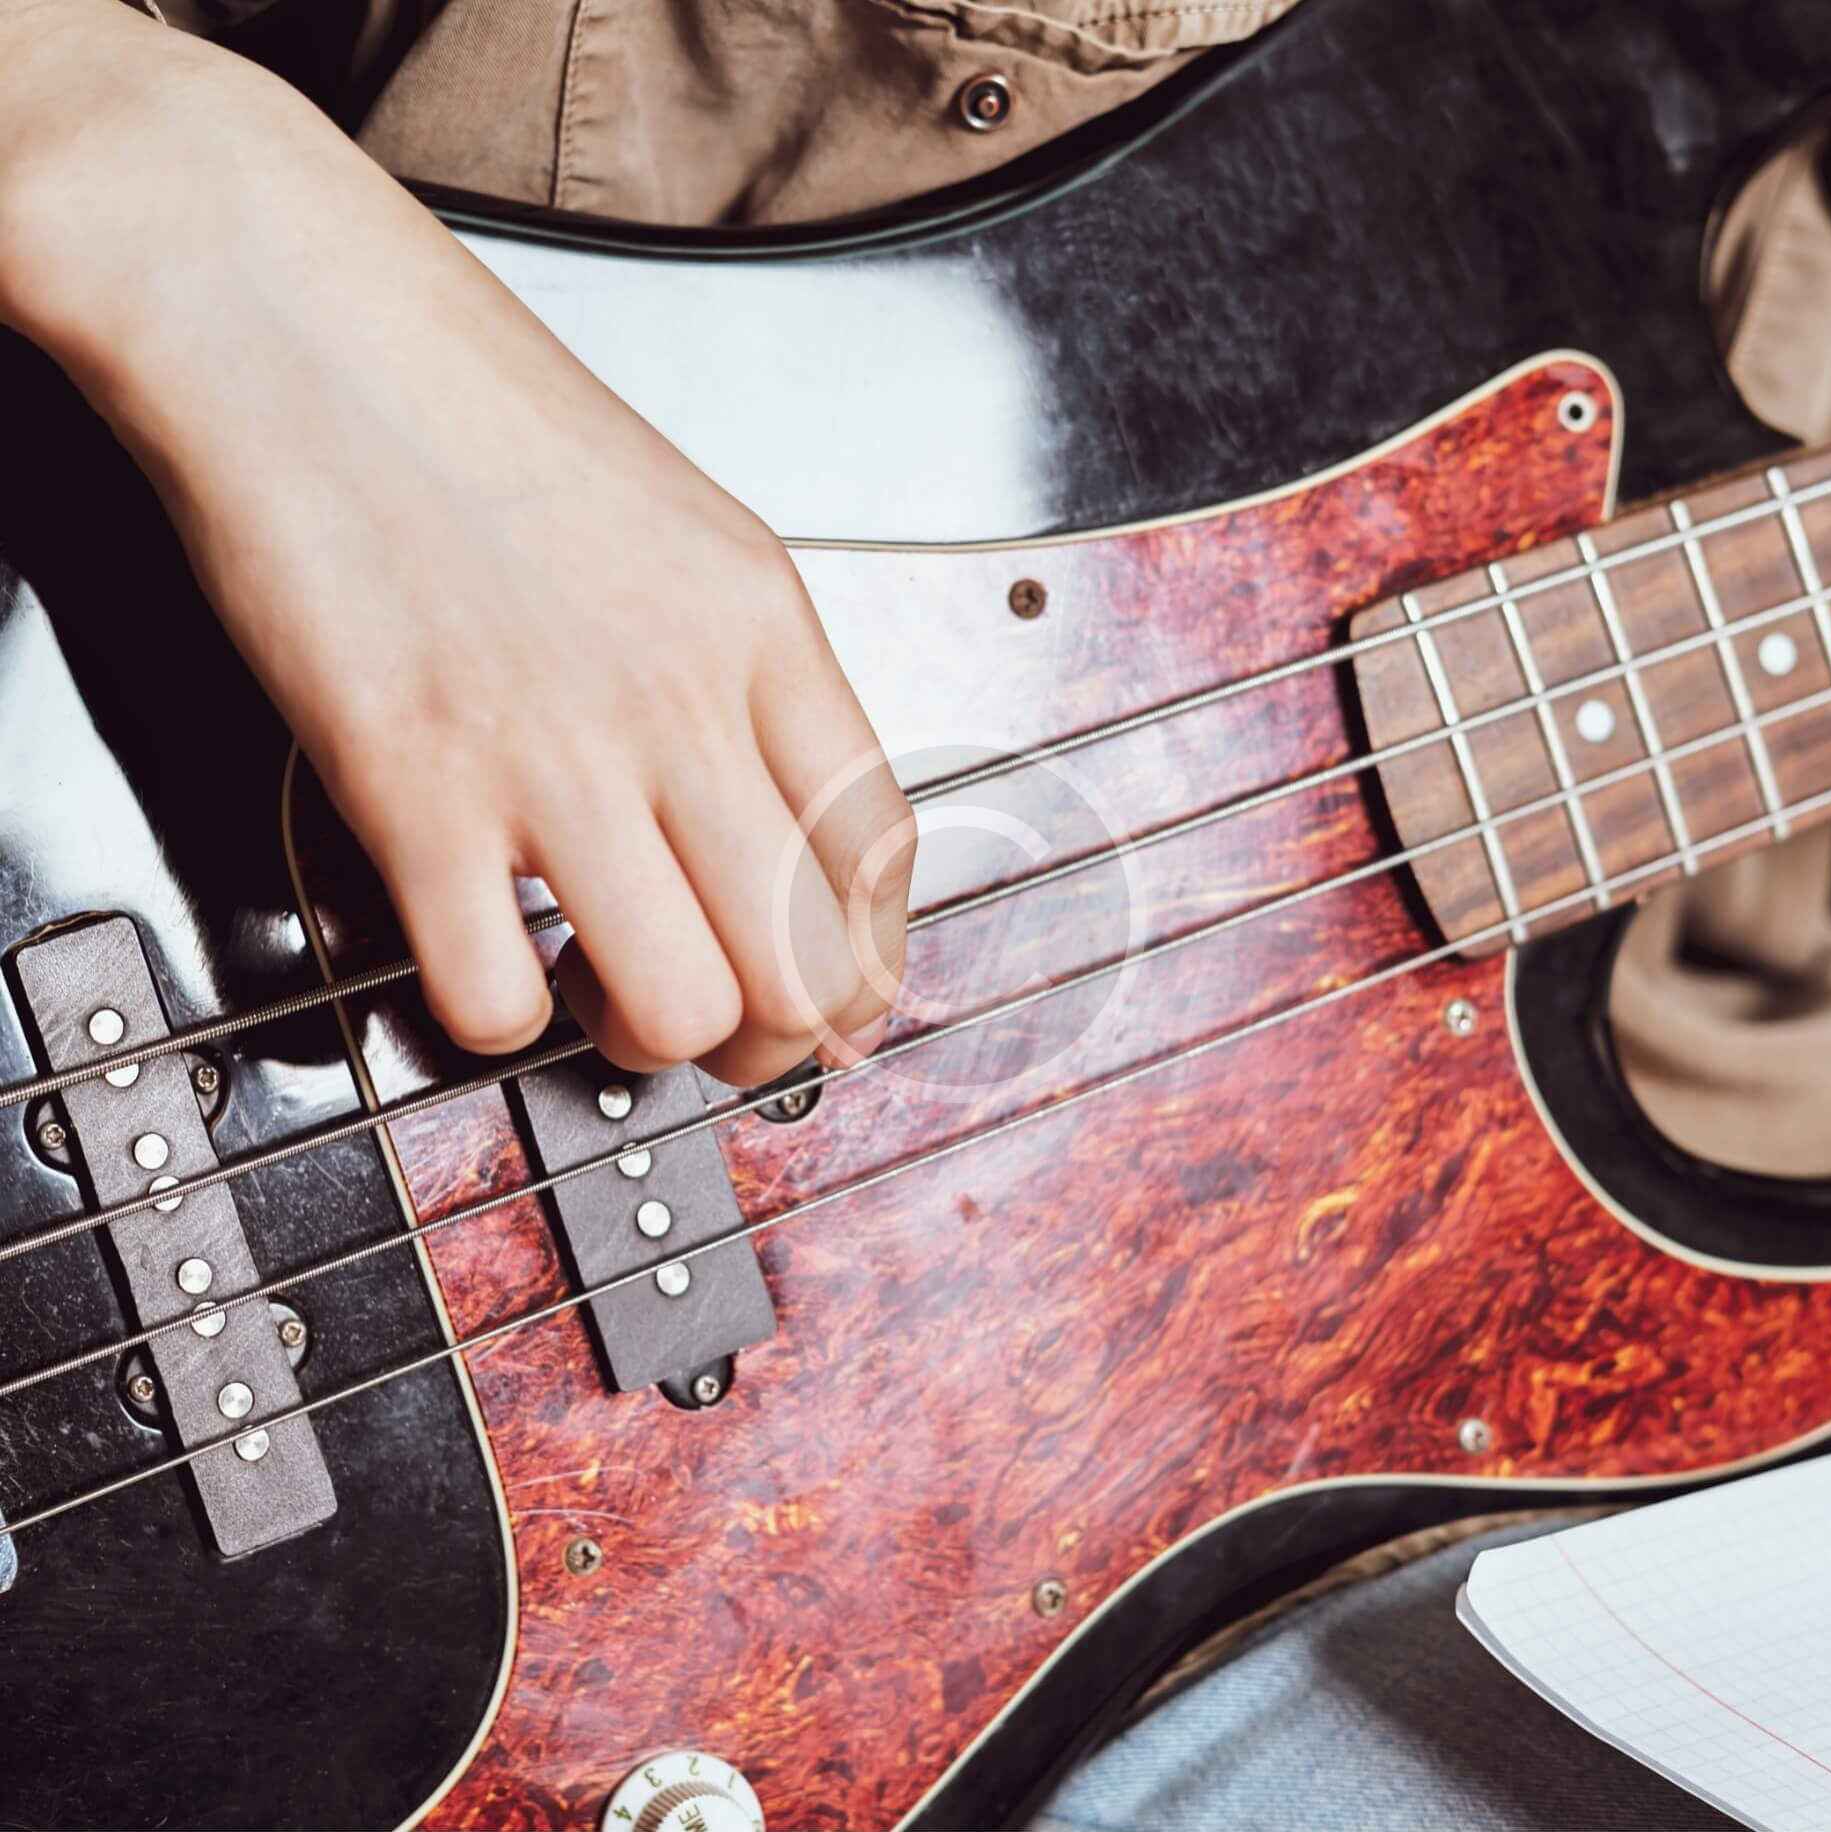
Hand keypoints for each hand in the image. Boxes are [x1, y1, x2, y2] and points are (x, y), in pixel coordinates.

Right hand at [0, 3, 913, 1084]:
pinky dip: (496, 1018)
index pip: (880, 854)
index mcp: (762, 627)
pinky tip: (483, 956)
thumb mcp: (681, 527)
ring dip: (642, 1041)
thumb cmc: (474, 407)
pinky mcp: (415, 786)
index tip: (827, 998)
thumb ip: (740, 675)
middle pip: (802, 963)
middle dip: (767, 1038)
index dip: (865, 966)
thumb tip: (762, 821)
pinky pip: (495, 996)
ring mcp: (555, 748)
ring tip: (591, 989)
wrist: (297, 317)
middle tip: (713, 1027)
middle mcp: (681, 697)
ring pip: (679, 1007)